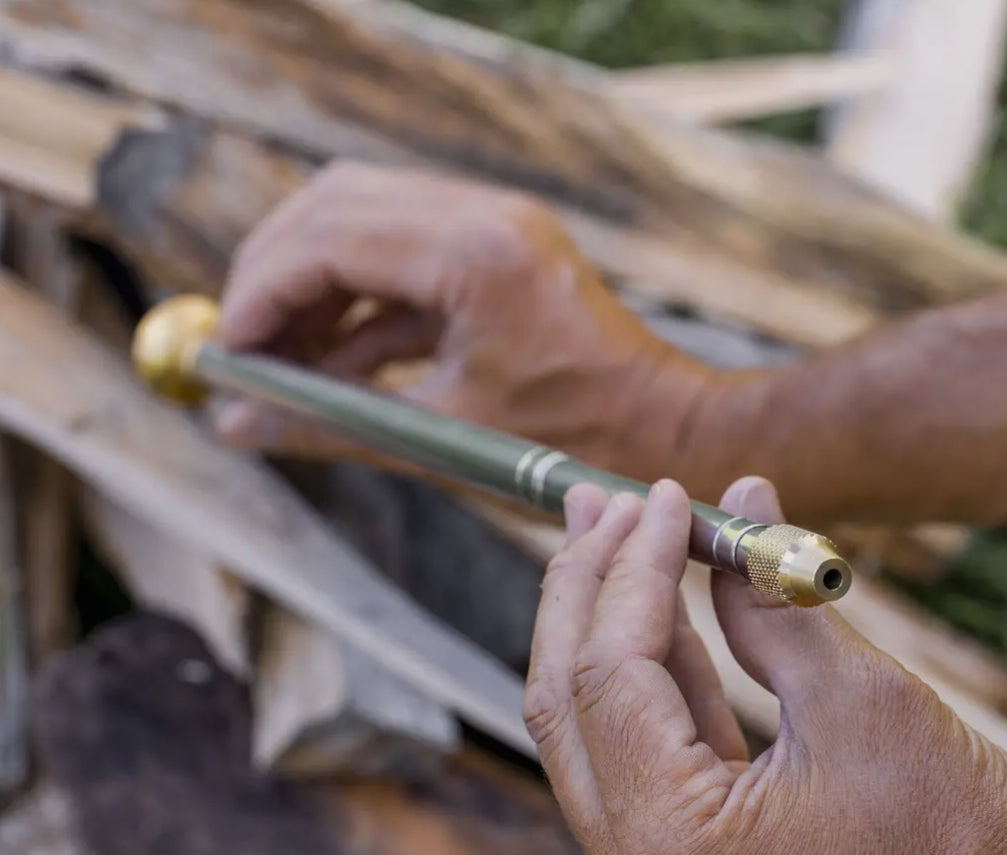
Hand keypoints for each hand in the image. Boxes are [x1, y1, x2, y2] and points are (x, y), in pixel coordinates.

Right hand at [214, 161, 714, 480]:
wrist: (661, 428)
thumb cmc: (574, 442)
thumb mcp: (440, 438)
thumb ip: (330, 426)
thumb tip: (236, 427)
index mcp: (475, 254)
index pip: (327, 242)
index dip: (259, 294)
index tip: (226, 352)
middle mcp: (482, 214)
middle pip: (333, 205)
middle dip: (273, 275)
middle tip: (242, 346)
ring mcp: (492, 221)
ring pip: (361, 219)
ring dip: (312, 286)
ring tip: (281, 363)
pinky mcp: (494, 244)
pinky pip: (400, 256)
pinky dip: (356, 304)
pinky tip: (330, 363)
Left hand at [524, 476, 1006, 854]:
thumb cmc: (948, 836)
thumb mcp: (861, 704)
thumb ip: (778, 599)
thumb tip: (745, 499)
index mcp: (669, 837)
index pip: (613, 669)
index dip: (634, 568)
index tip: (664, 497)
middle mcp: (635, 854)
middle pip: (571, 690)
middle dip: (585, 583)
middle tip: (601, 502)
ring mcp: (648, 847)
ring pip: (594, 710)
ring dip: (604, 612)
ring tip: (615, 528)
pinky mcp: (676, 833)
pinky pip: (639, 735)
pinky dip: (651, 660)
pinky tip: (659, 596)